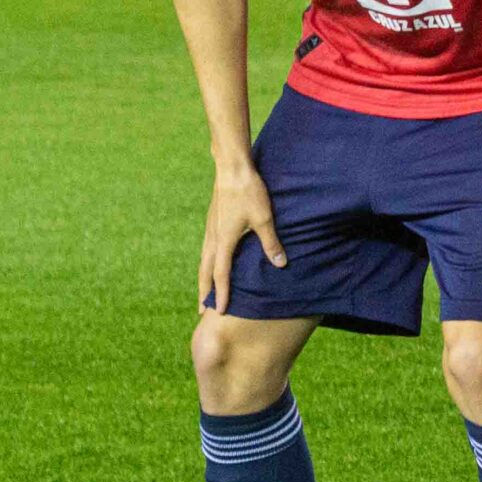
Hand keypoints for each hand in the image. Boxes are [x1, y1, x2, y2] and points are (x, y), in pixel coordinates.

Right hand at [199, 162, 284, 309]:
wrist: (232, 170)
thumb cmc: (249, 193)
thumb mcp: (264, 218)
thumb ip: (271, 243)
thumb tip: (280, 264)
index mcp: (224, 241)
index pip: (221, 274)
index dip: (221, 294)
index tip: (219, 312)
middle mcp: (213, 238)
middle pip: (205, 272)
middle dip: (204, 292)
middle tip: (201, 311)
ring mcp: (211, 230)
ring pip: (204, 261)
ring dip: (204, 279)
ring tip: (204, 293)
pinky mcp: (213, 223)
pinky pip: (207, 250)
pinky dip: (207, 264)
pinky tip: (212, 265)